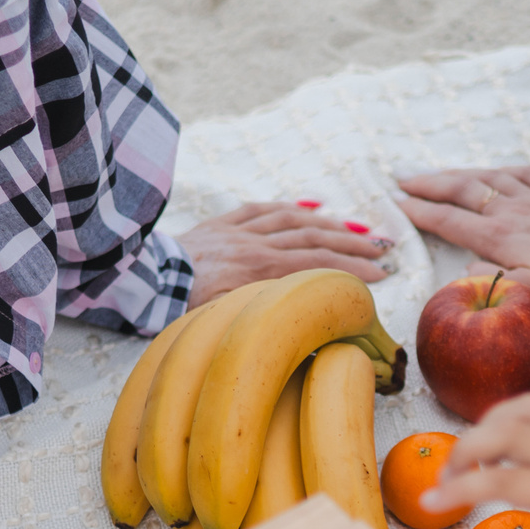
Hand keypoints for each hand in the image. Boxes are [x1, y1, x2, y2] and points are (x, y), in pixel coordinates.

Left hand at [180, 201, 391, 305]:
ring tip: (358, 230)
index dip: (353, 269)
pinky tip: (311, 208)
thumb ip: (266, 313)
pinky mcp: (222, 223)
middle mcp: (255, 246)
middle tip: (384, 248)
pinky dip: (289, 207)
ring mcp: (240, 231)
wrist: (145, 281)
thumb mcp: (229, 321)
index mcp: (259, 272)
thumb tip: (302, 318)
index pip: (318, 265)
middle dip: (353, 245)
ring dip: (330, 224)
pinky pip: (262, 209)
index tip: (381, 274)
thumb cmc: (182, 309)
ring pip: (294, 220)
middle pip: (315, 240)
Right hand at [392, 165, 529, 312]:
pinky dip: (502, 170)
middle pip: (461, 191)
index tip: (396, 205)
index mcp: (500, 237)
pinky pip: (524, 172)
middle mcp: (512, 211)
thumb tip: (465, 272)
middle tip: (401, 180)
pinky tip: (495, 171)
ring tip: (436, 172)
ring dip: (457, 173)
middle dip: (428, 185)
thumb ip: (495, 282)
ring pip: (488, 177)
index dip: (420, 213)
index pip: (450, 222)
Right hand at [421, 395, 529, 528]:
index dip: (461, 489)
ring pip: (523, 409)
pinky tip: (496, 445)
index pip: (505, 480)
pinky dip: (507, 418)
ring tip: (467, 458)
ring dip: (485, 426)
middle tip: (444, 478)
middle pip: (508, 430)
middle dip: (465, 448)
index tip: (429, 501)